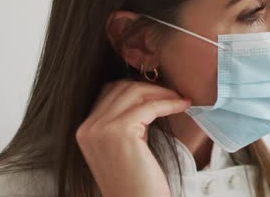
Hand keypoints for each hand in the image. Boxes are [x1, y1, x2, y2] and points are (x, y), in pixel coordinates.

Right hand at [76, 80, 190, 196]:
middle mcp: (88, 128)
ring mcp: (101, 129)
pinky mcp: (120, 132)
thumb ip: (125, 122)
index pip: (110, 92)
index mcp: (85, 131)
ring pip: (135, 92)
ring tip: (180, 99)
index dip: (138, 88)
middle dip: (151, 87)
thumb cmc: (137, 181)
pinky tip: (183, 105)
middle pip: (122, 88)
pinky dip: (169, 103)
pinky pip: (150, 106)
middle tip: (173, 93)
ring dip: (162, 92)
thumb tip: (148, 94)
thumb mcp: (124, 146)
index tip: (160, 92)